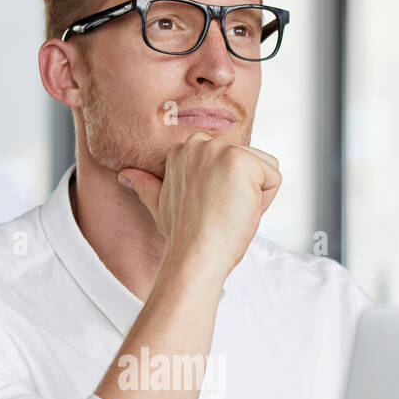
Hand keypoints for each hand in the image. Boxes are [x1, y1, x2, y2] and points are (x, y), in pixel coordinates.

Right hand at [118, 133, 281, 281]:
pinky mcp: (244, 162)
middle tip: (219, 213)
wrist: (193, 255)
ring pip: (264, 170)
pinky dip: (264, 202)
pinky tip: (238, 211)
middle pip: (249, 163)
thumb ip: (146, 184)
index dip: (225, 191)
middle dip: (242, 192)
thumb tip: (124, 175)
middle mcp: (202, 143)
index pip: (230, 163)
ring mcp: (222, 150)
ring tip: (228, 212)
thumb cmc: (182, 235)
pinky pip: (274, 179)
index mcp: (186, 149)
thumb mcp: (159, 203)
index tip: (207, 208)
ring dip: (254, 197)